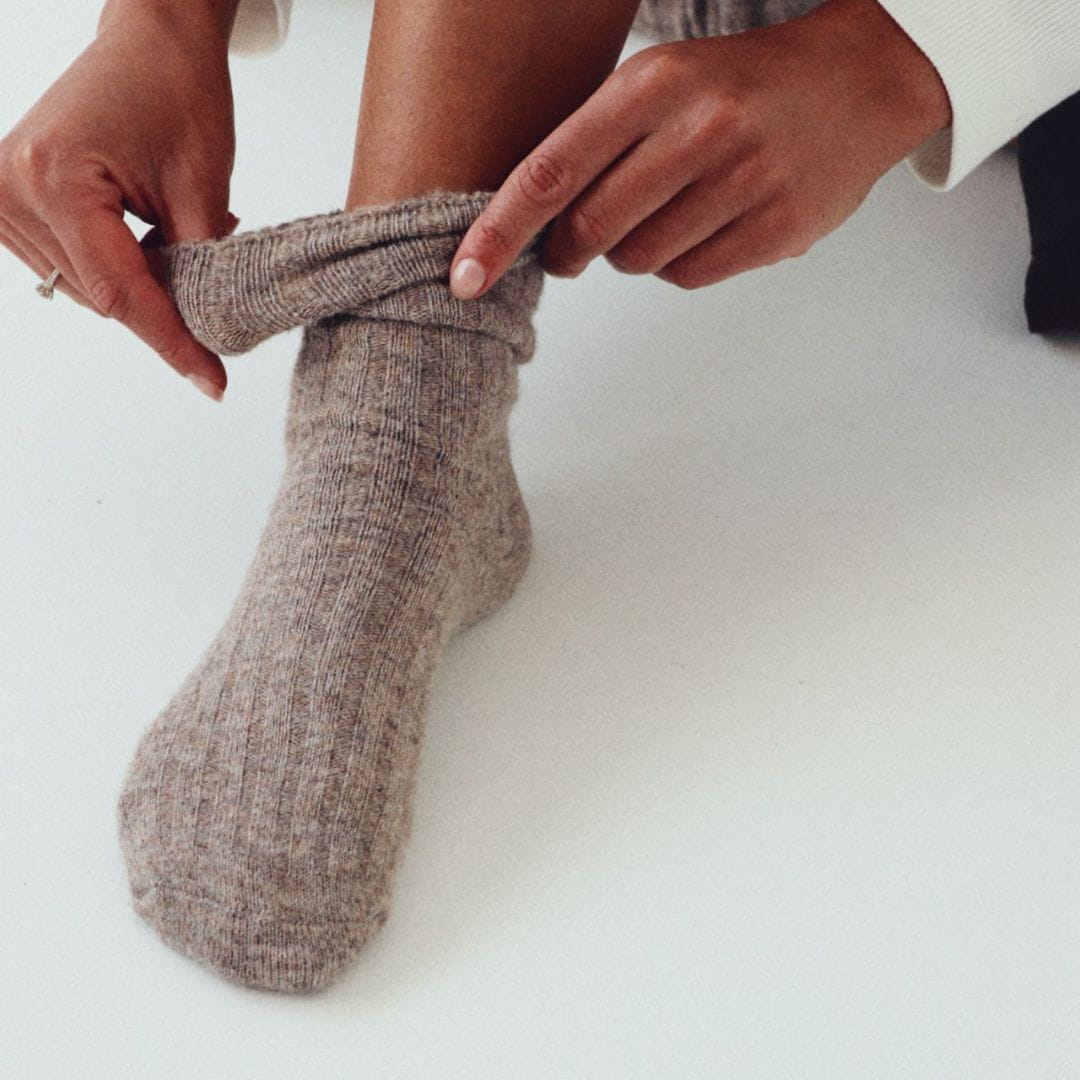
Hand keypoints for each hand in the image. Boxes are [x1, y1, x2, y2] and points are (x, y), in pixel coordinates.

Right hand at [0, 2, 238, 397]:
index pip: (121, 294)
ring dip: (139, 285)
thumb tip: (203, 335)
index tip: (213, 382)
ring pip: (86, 288)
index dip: (173, 343)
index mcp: (56, 178)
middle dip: (162, 311)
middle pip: (101, 296)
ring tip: (176, 235)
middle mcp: (14, 186)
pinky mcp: (11, 194)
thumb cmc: (180, 94)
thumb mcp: (203, 194)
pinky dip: (115, 266)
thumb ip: (197, 272)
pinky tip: (146, 237)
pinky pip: (70, 264)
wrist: (153, 41)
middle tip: (215, 293)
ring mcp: (3, 190)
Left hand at [450, 0, 950, 298]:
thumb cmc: (739, 85)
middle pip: (589, 232)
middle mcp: (699, 129)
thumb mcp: (663, 81)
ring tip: (669, 210)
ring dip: (632, 251)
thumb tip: (530, 225)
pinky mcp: (777, 229)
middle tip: (572, 246)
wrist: (860, 80)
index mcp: (655, 83)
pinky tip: (706, 225)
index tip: (461, 276)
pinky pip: (688, 277)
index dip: (497, 232)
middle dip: (567, 250)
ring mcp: (744, 182)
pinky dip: (680, 263)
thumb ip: (597, 143)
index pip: (550, 171)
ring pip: (638, 261)